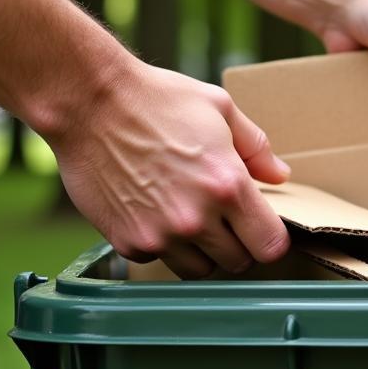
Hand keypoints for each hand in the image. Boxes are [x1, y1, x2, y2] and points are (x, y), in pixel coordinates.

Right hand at [49, 61, 291, 278]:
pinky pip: (159, 259)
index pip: (271, 246)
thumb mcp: (219, 108)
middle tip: (223, 218)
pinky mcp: (128, 242)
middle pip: (238, 262)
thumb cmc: (157, 99)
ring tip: (189, 217)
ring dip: (202, 251)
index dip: (270, 239)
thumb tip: (279, 176)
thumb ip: (255, 148)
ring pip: (200, 270)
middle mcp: (198, 219)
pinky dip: (161, 245)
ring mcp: (161, 235)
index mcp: (228, 186)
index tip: (261, 227)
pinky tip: (153, 212)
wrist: (88, 103)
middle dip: (237, 243)